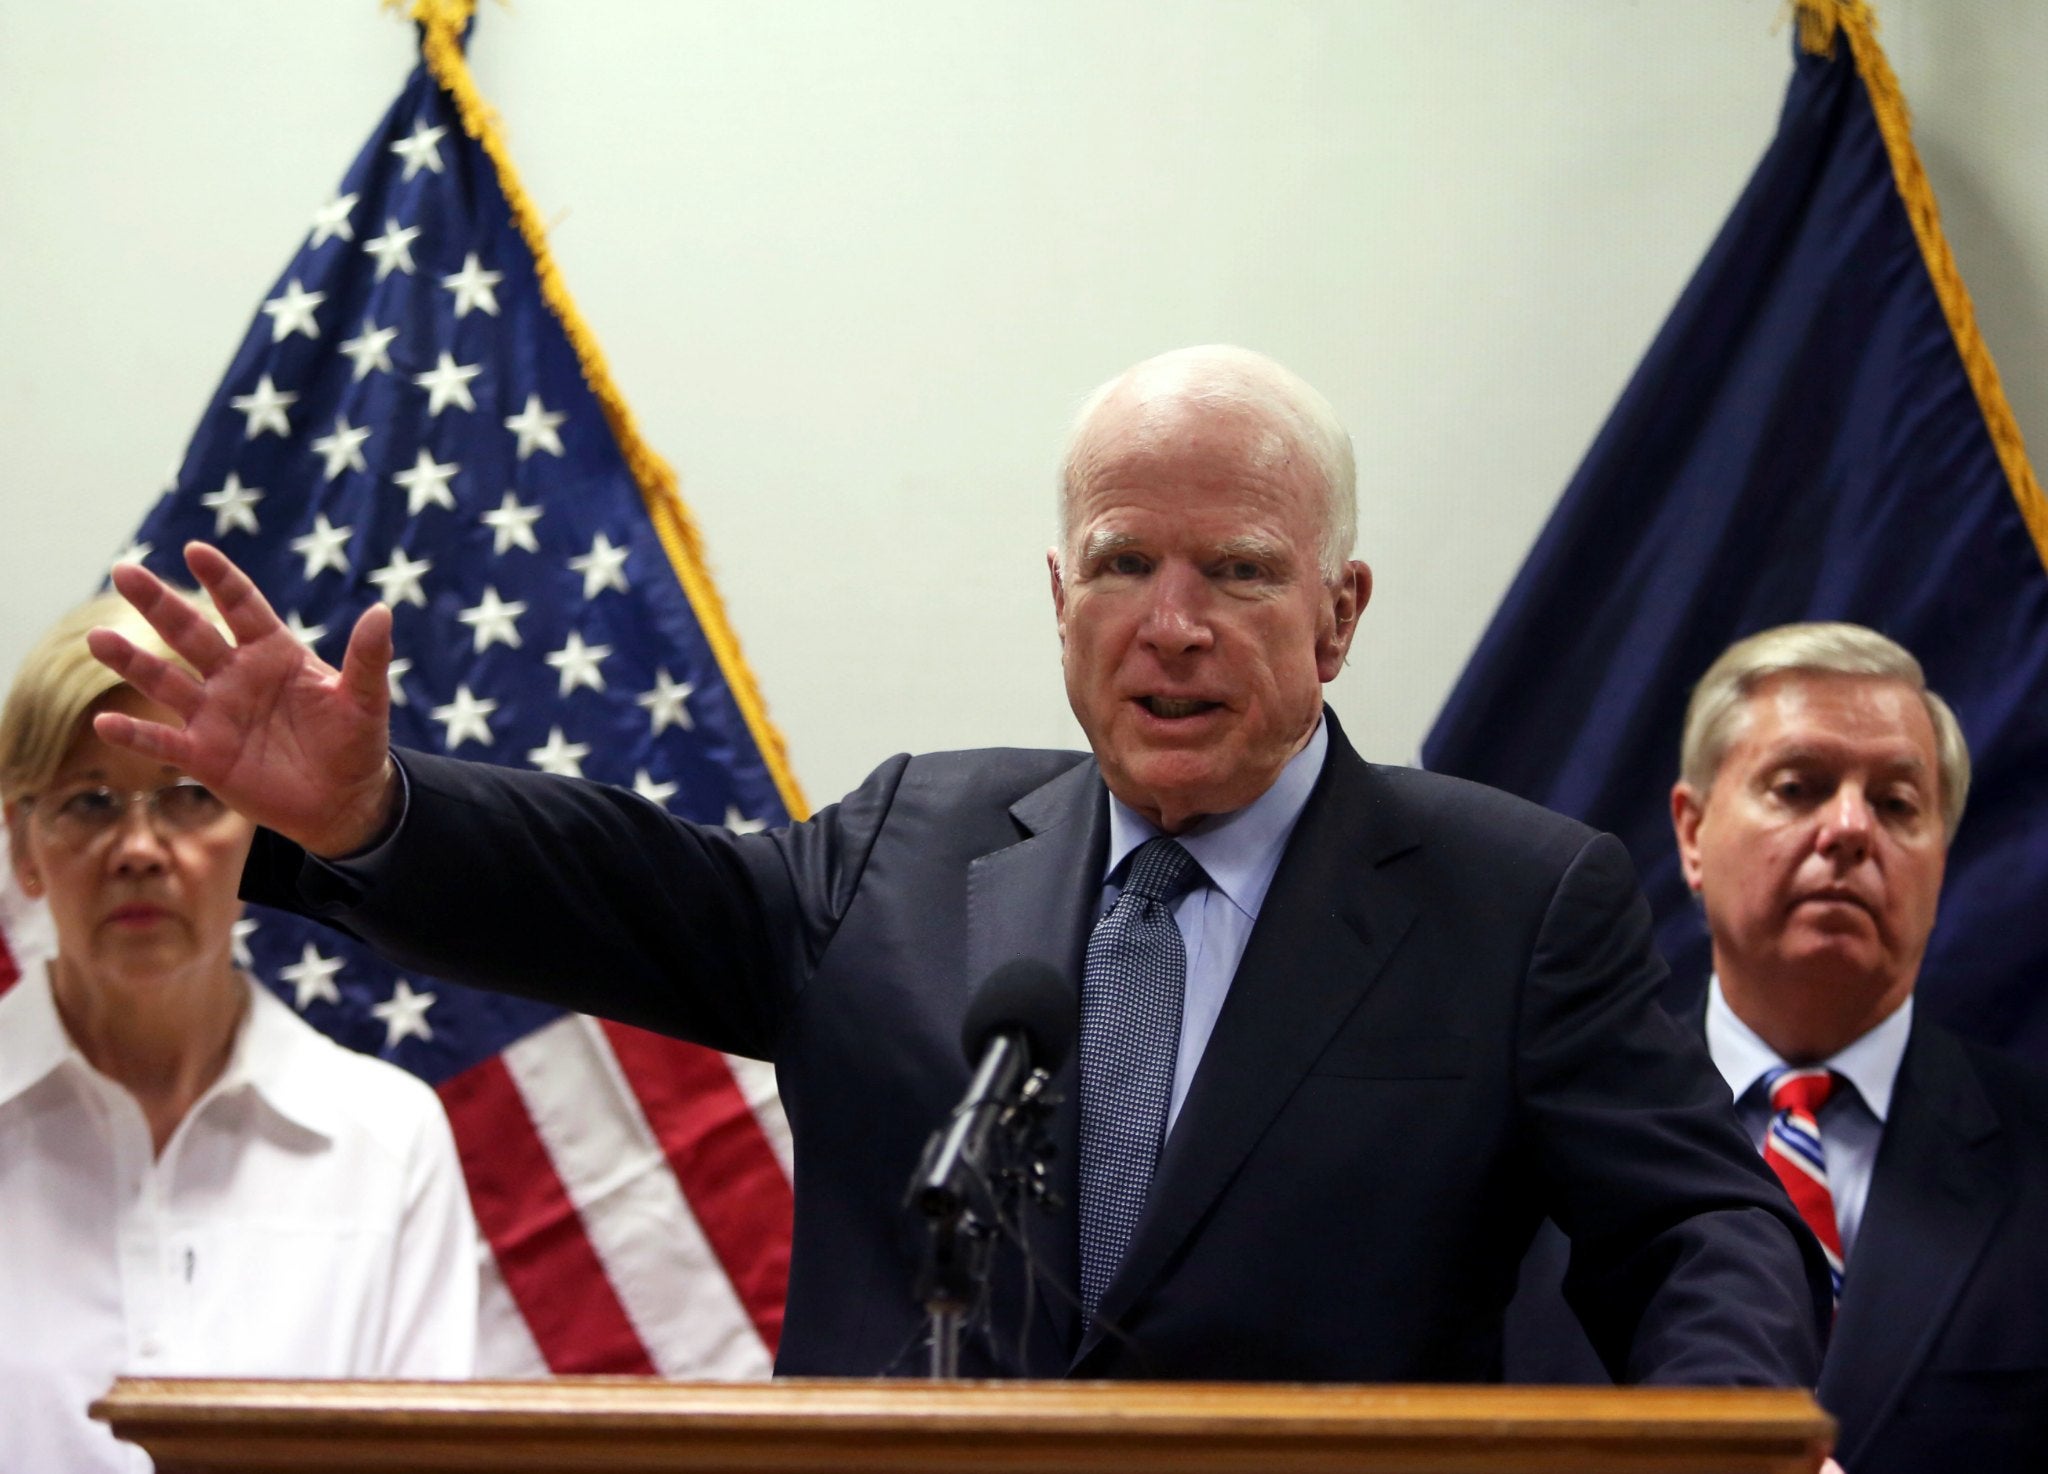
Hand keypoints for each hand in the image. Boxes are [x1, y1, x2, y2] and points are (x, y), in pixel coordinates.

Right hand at [92, 542, 399, 857]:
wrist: (344, 801)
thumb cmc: (355, 743)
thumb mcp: (366, 700)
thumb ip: (368, 657)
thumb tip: (383, 610)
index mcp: (273, 653)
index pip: (242, 606)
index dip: (220, 579)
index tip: (196, 550)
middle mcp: (235, 676)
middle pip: (191, 632)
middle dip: (159, 603)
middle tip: (125, 571)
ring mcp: (215, 715)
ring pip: (165, 681)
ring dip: (133, 661)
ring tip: (99, 637)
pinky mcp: (204, 756)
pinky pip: (163, 742)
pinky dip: (135, 733)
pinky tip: (105, 723)